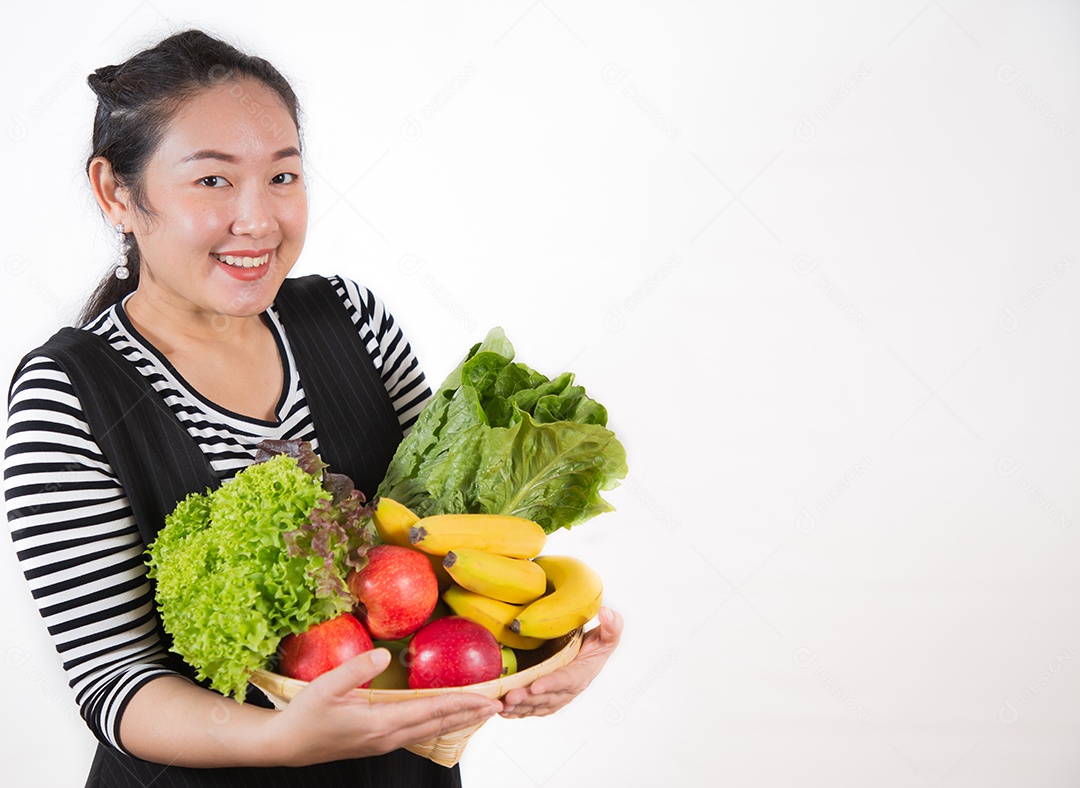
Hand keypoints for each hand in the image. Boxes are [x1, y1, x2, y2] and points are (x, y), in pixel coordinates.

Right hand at [267, 648, 501, 765]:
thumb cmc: (303, 716)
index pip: (432, 710)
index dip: (463, 703)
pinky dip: (439, 721)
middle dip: (470, 714)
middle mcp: (388, 736)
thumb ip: (356, 670)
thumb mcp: (325, 688)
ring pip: (431, 729)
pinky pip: (418, 730)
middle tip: (499, 705)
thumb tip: (386, 656)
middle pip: (439, 723)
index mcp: (381, 723)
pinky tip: (445, 715)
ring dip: (458, 719)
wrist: (285, 746)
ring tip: (480, 710)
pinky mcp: (378, 740)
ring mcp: (384, 741)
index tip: (488, 699)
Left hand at [499, 606, 622, 718]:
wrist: (589, 657)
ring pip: (535, 705)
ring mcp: (555, 697)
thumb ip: (612, 626)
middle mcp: (568, 691)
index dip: (552, 684)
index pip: (566, 680)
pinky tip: (503, 711)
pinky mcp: (545, 700)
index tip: (536, 685)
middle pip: (546, 697)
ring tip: (501, 705)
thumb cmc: (598, 645)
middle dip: (528, 698)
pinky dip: (517, 712)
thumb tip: (606, 612)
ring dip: (518, 707)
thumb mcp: (608, 635)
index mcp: (581, 674)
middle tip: (510, 696)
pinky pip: (530, 709)